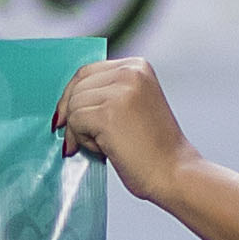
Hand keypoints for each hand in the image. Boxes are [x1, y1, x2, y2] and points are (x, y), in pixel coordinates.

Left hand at [53, 56, 188, 195]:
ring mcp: (121, 91)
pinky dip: (82, 140)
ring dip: (80, 131)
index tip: (65, 118)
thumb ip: (106, 94)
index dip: (70, 96)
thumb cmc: (151, 148)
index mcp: (137, 66)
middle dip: (73, 116)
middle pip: (77, 87)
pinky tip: (104, 150)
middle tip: (85, 140)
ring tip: (105, 145)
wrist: (174, 173)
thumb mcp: (132, 106)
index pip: (86, 72)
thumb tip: (64, 101)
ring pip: (73, 106)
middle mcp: (130, 72)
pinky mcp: (108, 112)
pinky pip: (75, 121)